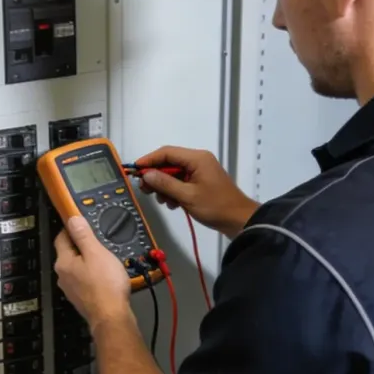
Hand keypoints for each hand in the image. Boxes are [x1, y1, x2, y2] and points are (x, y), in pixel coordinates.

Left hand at [54, 214, 133, 327]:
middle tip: (98, 241)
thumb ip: (83, 235)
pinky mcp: (81, 299)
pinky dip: (92, 275)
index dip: (71, 228)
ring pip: (77, 268)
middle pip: (68, 253)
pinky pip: (84, 281)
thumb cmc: (105, 284)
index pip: (61, 238)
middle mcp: (63, 276)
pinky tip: (105, 276)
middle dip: (81, 245)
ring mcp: (71, 289)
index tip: (83, 223)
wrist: (112, 317)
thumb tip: (72, 219)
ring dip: (88, 261)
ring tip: (105, 258)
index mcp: (63, 262)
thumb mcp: (96, 253)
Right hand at [134, 146, 257, 238]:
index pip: (166, 152)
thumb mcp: (187, 196)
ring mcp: (200, 171)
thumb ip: (165, 183)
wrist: (239, 220)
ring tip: (163, 201)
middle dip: (156, 176)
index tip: (134, 170)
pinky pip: (182, 182)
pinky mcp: (201, 182)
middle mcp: (198, 160)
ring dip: (165, 186)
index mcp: (197, 158)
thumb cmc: (215, 206)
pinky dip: (174, 191)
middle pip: (169, 162)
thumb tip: (146, 174)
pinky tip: (174, 204)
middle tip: (145, 190)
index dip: (149, 160)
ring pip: (174, 174)